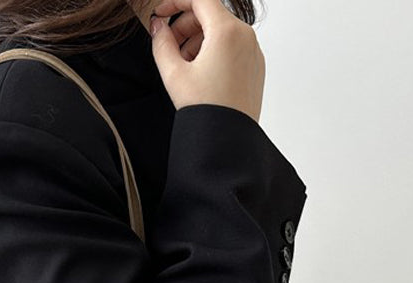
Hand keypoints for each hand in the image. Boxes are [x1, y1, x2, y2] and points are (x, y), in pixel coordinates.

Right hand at [148, 0, 264, 122]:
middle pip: (210, 14)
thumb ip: (161, 43)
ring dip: (198, 40)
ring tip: (184, 67)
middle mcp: (245, 36)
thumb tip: (158, 27)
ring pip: (221, 31)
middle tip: (168, 46)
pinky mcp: (254, 65)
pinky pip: (232, 47)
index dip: (176, 2)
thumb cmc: (206, 109)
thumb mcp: (174, 74)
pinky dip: (213, 52)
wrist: (227, 139)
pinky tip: (200, 75)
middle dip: (186, 26)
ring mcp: (253, 51)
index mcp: (227, 31)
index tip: (161, 14)